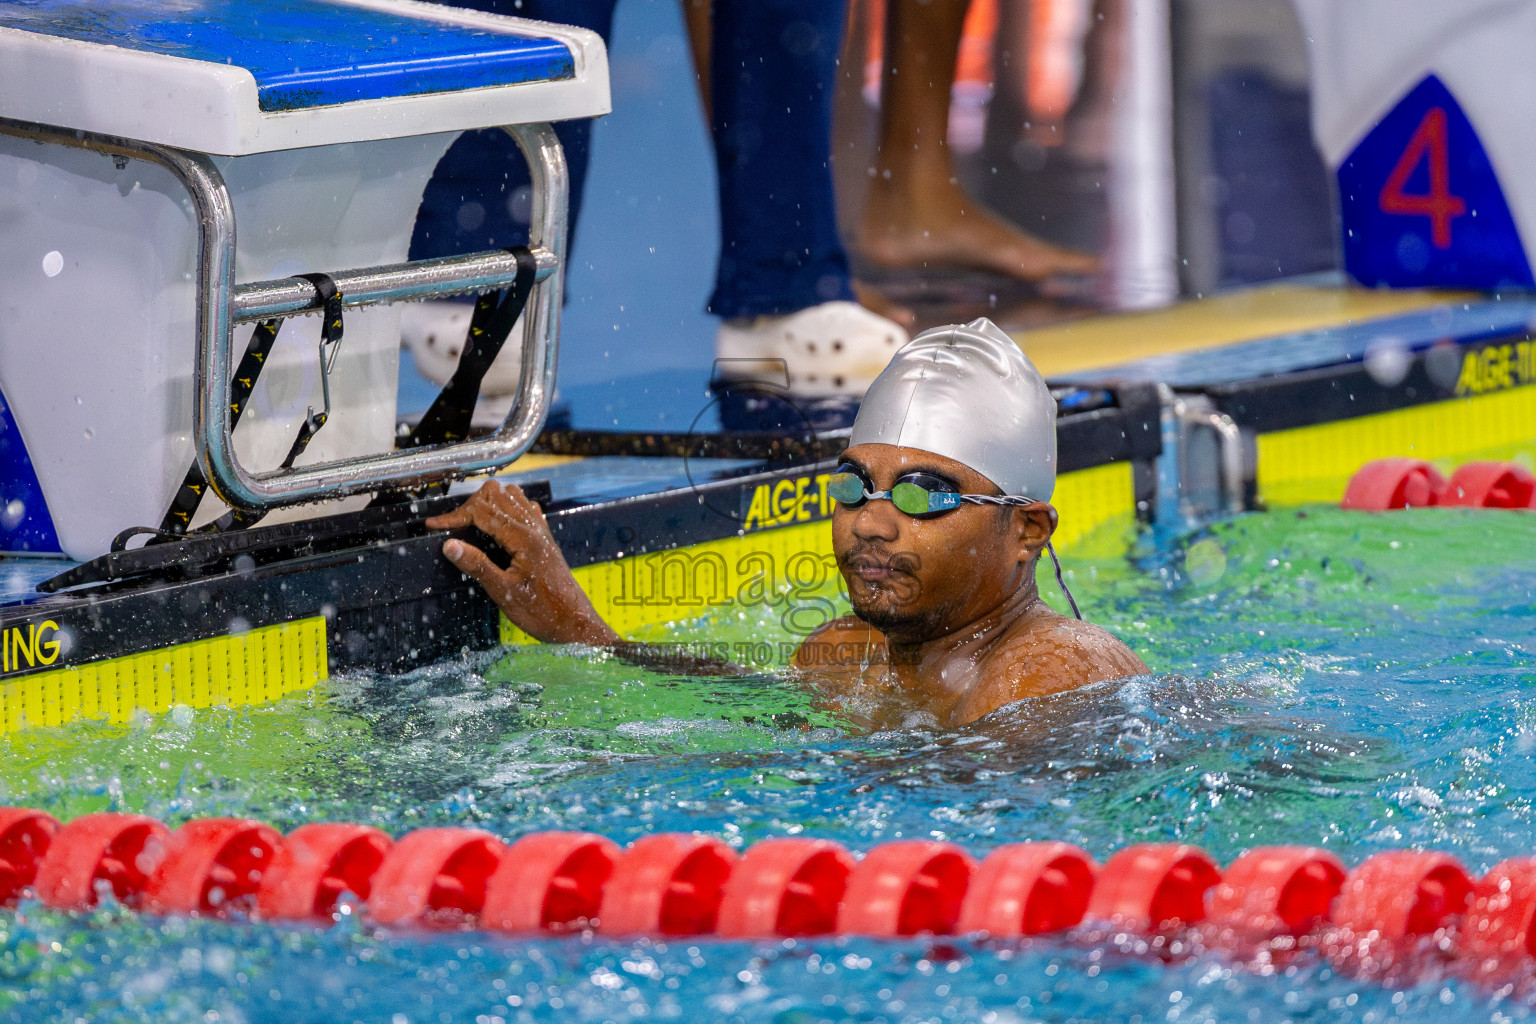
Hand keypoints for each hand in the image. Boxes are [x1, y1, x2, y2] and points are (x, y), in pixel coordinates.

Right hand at [424, 479, 619, 646]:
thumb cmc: (542, 612)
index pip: (481, 512)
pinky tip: (497, 526)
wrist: (574, 622)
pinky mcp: (544, 538)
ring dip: (487, 504)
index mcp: (522, 537)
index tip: (433, 527)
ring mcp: (541, 531)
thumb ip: (477, 565)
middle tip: (452, 528)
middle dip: (469, 506)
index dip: (453, 517)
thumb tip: (449, 544)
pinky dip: (506, 509)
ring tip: (469, 524)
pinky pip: (525, 509)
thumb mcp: (504, 592)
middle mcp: (533, 527)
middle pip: (495, 495)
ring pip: (511, 496)